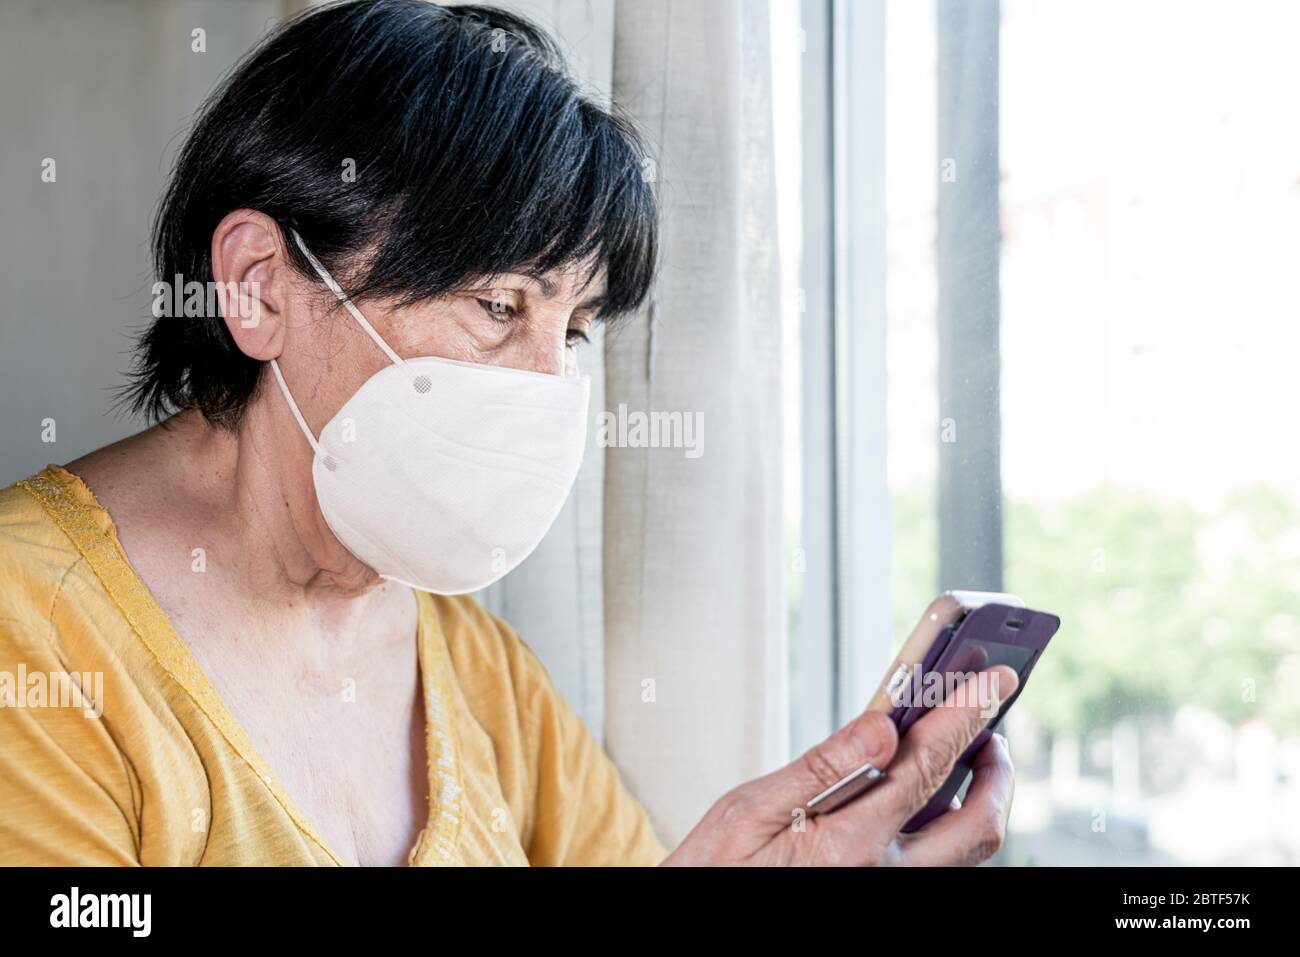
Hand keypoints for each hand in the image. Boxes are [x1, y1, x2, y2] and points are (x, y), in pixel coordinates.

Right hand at [661, 665, 1018, 865]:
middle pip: (976, 825)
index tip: (994, 679)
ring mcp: (890, 894)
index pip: (925, 768)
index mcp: (847, 847)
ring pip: (967, 853)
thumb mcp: (751, 810)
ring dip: (979, 800)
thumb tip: (882, 728)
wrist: (701, 916)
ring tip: (966, 757)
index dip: (966, 716)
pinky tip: (927, 802)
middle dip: (997, 771)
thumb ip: (822, 767)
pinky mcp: (885, 899)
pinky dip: (949, 829)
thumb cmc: (717, 869)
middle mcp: (883, 878)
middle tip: (991, 728)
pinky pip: (940, 868)